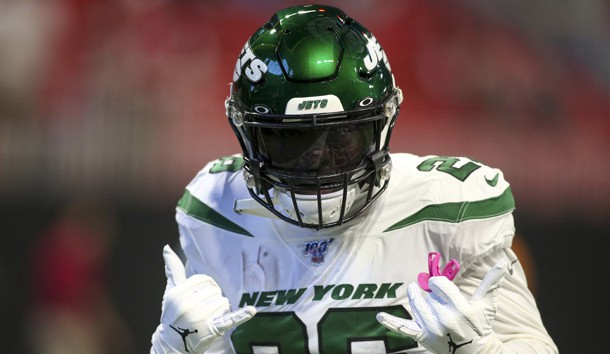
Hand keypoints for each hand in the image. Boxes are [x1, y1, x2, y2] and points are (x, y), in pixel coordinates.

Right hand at [151, 245, 255, 352]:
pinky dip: (241, 315)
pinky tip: (251, 310)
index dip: (205, 285)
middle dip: (212, 297)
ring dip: (220, 308)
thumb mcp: (170, 292)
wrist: (173, 343)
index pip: (203, 280)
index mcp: (178, 294)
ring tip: (209, 316)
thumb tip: (167, 247)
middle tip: (203, 308)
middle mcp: (188, 305)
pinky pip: (229, 319)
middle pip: (214, 290)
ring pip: (223, 301)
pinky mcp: (212, 329)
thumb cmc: (173, 314)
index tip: (199, 294)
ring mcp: (200, 318)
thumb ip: (172, 270)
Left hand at [377, 260, 507, 353]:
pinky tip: (379, 317)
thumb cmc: (480, 325)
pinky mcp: (423, 338)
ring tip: (415, 291)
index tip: (439, 285)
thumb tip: (503, 264)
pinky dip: (391, 322)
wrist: (475, 353)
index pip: (440, 285)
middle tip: (433, 295)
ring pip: (416, 306)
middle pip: (428, 296)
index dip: (438, 283)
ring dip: (415, 298)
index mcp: (461, 309)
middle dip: (430, 293)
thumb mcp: (486, 304)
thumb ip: (491, 283)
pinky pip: (404, 329)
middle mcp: (445, 320)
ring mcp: (432, 330)